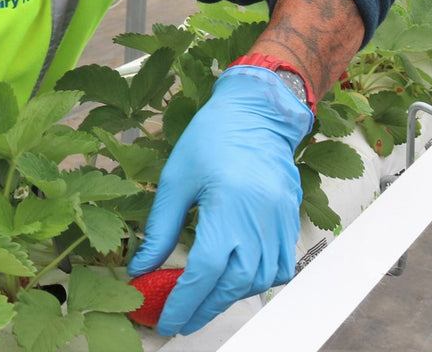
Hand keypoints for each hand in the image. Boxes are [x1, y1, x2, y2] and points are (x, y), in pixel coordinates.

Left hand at [127, 66, 311, 334]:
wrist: (257, 112)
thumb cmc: (213, 137)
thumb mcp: (175, 180)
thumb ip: (159, 230)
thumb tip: (141, 267)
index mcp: (226, 208)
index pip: (203, 272)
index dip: (183, 302)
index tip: (167, 320)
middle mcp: (258, 220)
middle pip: (233, 284)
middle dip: (205, 308)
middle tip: (182, 318)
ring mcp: (279, 221)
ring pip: (260, 280)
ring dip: (231, 296)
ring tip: (206, 299)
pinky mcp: (290, 219)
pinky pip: (280, 266)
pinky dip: (259, 281)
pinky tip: (237, 279)